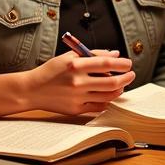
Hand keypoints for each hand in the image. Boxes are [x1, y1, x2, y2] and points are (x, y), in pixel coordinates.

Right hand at [20, 50, 134, 115]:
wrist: (32, 90)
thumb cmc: (52, 71)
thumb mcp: (69, 57)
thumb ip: (92, 54)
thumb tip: (114, 54)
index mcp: (75, 66)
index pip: (106, 64)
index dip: (121, 64)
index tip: (128, 63)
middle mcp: (77, 82)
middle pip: (111, 82)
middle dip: (126, 78)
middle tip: (131, 74)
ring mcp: (77, 97)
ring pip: (108, 96)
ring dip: (119, 89)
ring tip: (121, 84)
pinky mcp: (76, 109)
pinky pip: (99, 106)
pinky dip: (108, 101)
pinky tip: (110, 95)